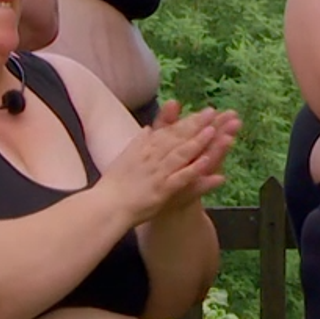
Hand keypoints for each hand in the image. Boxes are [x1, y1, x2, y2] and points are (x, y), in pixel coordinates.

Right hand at [101, 107, 238, 225]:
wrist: (106, 206)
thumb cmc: (114, 185)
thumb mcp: (125, 158)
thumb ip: (138, 143)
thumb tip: (148, 129)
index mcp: (144, 149)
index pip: (169, 131)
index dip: (186, 121)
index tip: (201, 112)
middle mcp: (152, 157)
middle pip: (177, 138)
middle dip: (195, 124)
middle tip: (212, 112)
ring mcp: (158, 173)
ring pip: (180, 154)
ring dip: (197, 142)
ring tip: (213, 131)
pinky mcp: (162, 189)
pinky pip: (180, 177)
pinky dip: (194, 168)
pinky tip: (207, 161)